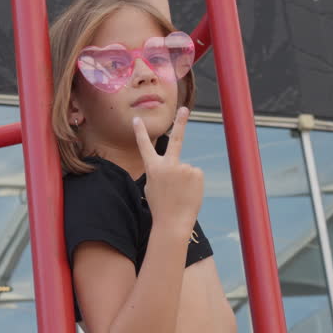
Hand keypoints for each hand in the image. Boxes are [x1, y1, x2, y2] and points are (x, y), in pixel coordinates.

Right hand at [133, 107, 203, 235]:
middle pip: (176, 139)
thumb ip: (161, 172)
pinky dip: (194, 184)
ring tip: (180, 194)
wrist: (172, 223)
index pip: (145, 146)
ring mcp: (183, 167)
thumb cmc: (160, 207)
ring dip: (186, 180)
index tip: (137, 119)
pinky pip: (195, 175)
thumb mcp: (152, 187)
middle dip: (180, 122)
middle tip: (184, 108)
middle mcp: (168, 164)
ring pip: (187, 169)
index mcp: (153, 168)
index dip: (140, 132)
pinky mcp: (196, 172)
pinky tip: (188, 194)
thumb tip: (175, 165)